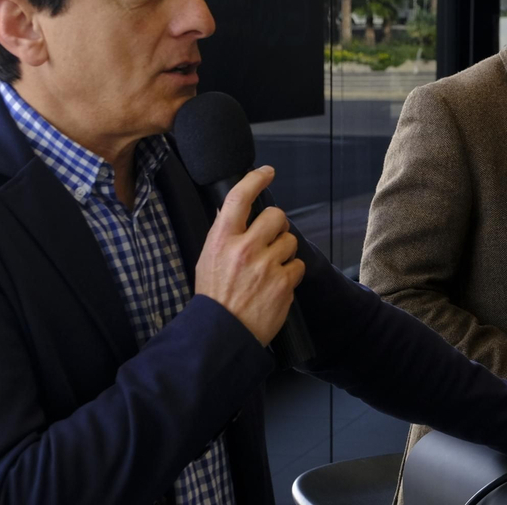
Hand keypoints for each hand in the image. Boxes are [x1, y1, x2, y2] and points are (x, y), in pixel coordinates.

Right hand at [194, 166, 304, 344]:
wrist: (222, 333)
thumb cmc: (215, 297)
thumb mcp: (208, 258)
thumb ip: (223, 233)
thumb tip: (233, 208)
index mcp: (222, 240)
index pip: (240, 197)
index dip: (255, 179)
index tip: (267, 172)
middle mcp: (244, 249)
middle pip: (276, 216)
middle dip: (277, 226)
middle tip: (268, 241)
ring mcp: (266, 266)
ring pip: (290, 240)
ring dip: (284, 251)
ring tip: (269, 269)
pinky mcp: (283, 283)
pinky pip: (298, 265)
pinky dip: (291, 274)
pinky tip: (276, 284)